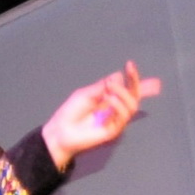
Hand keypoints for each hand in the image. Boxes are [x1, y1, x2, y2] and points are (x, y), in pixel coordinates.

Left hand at [42, 61, 161, 169]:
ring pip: (132, 106)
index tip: (129, 64)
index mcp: (109, 99)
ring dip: (123, 93)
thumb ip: (102, 86)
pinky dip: (117, 105)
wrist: (60, 130)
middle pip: (134, 96)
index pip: (127, 88)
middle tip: (127, 72)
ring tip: (110, 87)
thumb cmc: (70, 112)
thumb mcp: (85, 94)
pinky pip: (122, 117)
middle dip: (134, 82)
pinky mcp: (113, 130)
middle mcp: (115, 109)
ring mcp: (115, 120)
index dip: (132, 77)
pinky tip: (107, 98)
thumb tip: (118, 75)